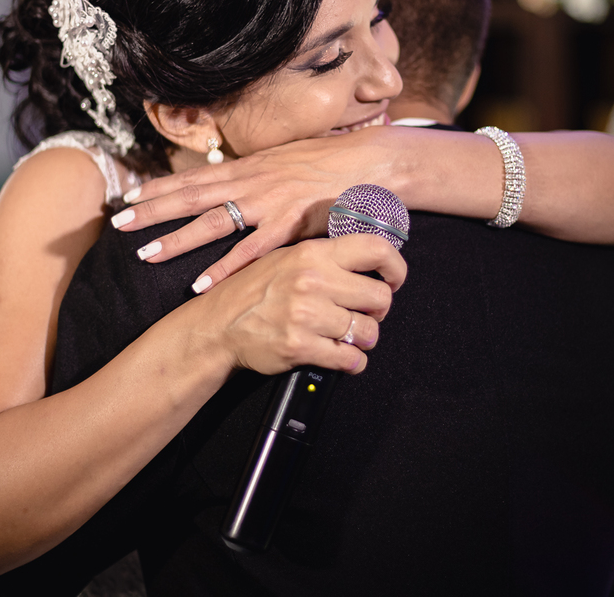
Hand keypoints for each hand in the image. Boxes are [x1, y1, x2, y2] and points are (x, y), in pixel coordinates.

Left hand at [113, 126, 406, 289]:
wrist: (374, 161)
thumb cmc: (334, 162)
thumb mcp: (289, 161)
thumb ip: (260, 175)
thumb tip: (235, 183)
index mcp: (251, 166)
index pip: (196, 177)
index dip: (162, 187)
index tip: (130, 197)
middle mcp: (253, 181)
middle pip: (193, 196)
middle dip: (154, 210)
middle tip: (118, 225)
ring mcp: (270, 202)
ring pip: (213, 222)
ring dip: (177, 239)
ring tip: (145, 255)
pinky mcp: (291, 226)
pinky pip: (250, 251)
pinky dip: (224, 267)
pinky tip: (199, 283)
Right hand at [202, 234, 406, 375]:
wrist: (217, 326)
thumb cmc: (253, 292)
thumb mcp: (286, 258)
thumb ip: (325, 258)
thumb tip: (368, 260)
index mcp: (313, 253)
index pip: (376, 249)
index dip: (396, 268)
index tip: (394, 281)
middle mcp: (313, 280)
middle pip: (379, 297)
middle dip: (378, 312)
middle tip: (364, 315)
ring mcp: (306, 314)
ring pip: (367, 331)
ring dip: (364, 340)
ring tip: (348, 338)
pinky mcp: (301, 346)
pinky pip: (349, 359)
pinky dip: (352, 363)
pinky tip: (342, 357)